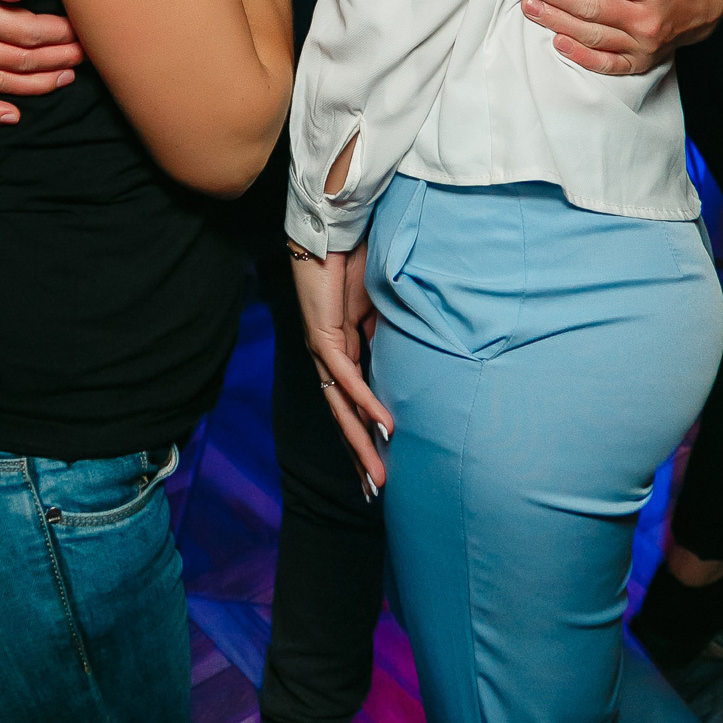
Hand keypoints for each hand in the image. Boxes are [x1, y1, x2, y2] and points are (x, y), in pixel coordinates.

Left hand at [291, 244, 392, 492]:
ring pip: (340, 406)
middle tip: (376, 489)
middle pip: (342, 416)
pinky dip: (364, 400)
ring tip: (378, 473)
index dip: (363, 434)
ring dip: (360, 441)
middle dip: (360, 454)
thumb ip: (382, 337)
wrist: (333, 234)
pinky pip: (346, 375)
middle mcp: (327, 357)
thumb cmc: (353, 264)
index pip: (351, 403)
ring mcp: (322, 349)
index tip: (378, 465)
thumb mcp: (376, 309)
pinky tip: (381, 424)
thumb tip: (400, 361)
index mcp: (340, 351)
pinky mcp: (322, 335)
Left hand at [512, 0, 722, 75]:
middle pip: (592, 7)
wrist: (708, 12)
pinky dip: (581, 56)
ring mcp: (641, 44)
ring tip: (528, 4)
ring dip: (556, 20)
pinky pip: (606, 63)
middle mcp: (647, 20)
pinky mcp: (637, 62)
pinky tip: (556, 42)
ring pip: (592, 34)